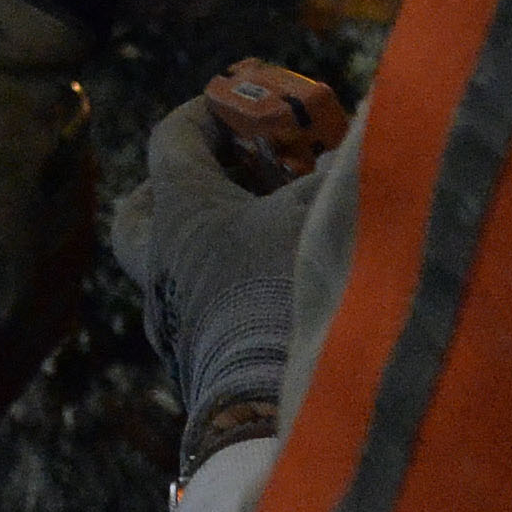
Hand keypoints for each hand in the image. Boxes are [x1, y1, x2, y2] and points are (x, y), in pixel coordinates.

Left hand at [109, 89, 315, 469]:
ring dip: (201, 243)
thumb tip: (371, 124)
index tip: (237, 105)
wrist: (268, 406)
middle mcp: (159, 259)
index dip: (201, 114)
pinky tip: (267, 291)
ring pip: (163, 264)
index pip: (168, 140)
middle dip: (173, 187)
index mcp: (180, 209)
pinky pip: (192, 310)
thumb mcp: (321, 214)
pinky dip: (220, 290)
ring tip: (257, 237)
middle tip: (220, 179)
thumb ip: (343, 167)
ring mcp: (170, 314)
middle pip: (139, 209)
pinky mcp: (190, 360)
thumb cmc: (289, 290)